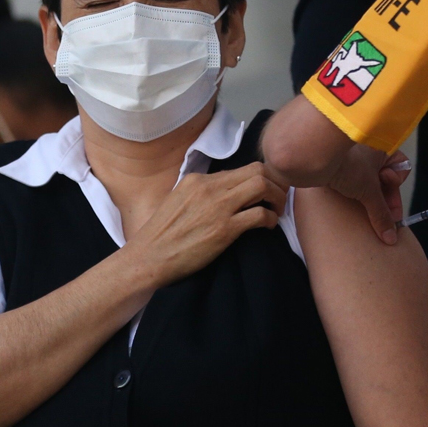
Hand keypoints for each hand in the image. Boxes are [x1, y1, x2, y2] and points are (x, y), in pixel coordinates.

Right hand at [121, 163, 282, 287]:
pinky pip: (260, 214)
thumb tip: (223, 195)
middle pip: (256, 169)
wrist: (148, 258)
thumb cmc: (161, 236)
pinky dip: (271, 219)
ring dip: (277, 197)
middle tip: (278, 198)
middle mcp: (209, 188)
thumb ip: (200, 194)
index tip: (265, 191)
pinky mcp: (225, 229)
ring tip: (277, 211)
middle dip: (275, 182)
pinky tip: (268, 226)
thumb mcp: (178, 201)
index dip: (258, 178)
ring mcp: (218, 207)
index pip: (239, 169)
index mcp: (197, 180)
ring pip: (262, 185)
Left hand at [325, 145, 407, 244]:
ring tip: (367, 209)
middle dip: (386, 197)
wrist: (311, 159)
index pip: (402, 167)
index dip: (397, 186)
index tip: (388, 199)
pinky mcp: (341, 167)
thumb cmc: (345, 165)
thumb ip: (382, 214)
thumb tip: (391, 236)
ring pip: (372, 182)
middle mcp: (371, 150)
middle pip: (387, 178)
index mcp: (383, 147)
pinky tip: (354, 205)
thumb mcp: (368, 191)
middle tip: (384, 216)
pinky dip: (358, 194)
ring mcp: (355, 158)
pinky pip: (357, 183)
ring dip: (372, 197)